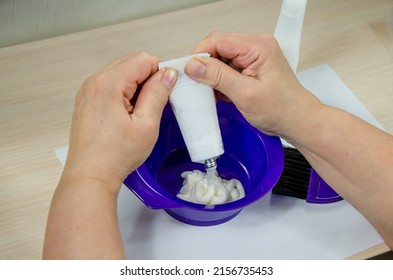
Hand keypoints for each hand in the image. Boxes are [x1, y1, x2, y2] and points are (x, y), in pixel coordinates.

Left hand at [63, 52, 177, 191]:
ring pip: (122, 74)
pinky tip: (126, 116)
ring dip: (135, 88)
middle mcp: (94, 82)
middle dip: (147, 80)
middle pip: (131, 63)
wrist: (90, 175)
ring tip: (137, 114)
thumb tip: (168, 74)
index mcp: (108, 84)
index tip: (164, 92)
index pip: (143, 59)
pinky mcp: (87, 100)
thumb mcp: (146, 125)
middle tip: (151, 106)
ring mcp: (88, 91)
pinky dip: (124, 95)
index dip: (159, 73)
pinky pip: (111, 85)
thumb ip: (158, 94)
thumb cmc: (114, 156)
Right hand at [184, 32, 321, 142]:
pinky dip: (219, 82)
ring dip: (212, 77)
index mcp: (258, 46)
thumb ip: (218, 77)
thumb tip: (194, 65)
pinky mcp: (250, 68)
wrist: (296, 121)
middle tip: (200, 86)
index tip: (190, 72)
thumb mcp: (245, 94)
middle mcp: (255, 47)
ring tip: (214, 94)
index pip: (218, 40)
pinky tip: (221, 95)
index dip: (200, 55)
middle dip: (206, 67)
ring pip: (220, 60)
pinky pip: (226, 69)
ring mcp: (252, 58)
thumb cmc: (282, 109)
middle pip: (217, 48)